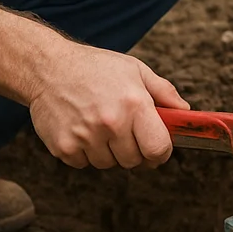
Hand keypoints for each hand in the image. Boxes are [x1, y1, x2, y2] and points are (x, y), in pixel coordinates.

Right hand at [29, 45, 188, 169]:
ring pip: (108, 164)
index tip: (155, 148)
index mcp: (134, 104)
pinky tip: (79, 128)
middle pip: (133, 161)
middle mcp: (111, 123)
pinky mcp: (64, 147)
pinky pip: (84, 164)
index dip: (160, 153)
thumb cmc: (94, 67)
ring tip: (97, 124)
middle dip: (132, 150)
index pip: (158, 150)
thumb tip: (185, 112)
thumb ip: (163, 92)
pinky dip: (84, 152)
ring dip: (106, 151)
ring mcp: (86, 137)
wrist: (47, 67)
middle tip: (121, 129)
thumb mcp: (134, 70)